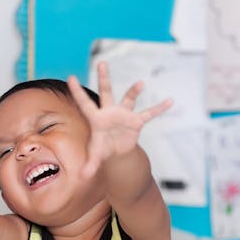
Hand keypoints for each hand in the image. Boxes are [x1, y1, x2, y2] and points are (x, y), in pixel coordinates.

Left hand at [67, 61, 171, 178]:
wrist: (117, 151)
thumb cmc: (103, 149)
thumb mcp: (95, 158)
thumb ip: (89, 166)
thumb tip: (82, 177)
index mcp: (96, 119)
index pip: (85, 103)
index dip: (78, 92)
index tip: (70, 77)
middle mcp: (109, 112)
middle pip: (106, 92)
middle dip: (104, 78)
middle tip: (101, 63)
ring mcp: (124, 114)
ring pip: (128, 99)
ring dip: (134, 91)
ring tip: (140, 83)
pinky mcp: (136, 121)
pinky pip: (149, 114)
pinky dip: (159, 109)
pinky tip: (169, 102)